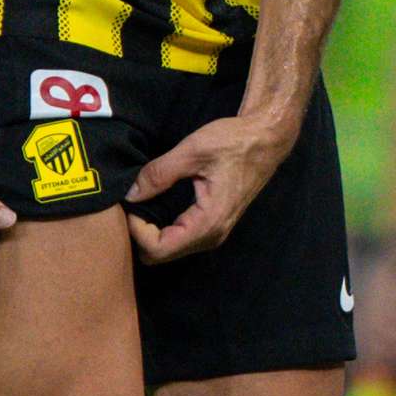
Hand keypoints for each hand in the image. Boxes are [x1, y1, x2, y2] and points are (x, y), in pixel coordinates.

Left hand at [126, 110, 299, 262]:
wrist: (266, 140)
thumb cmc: (234, 142)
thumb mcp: (193, 151)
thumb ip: (159, 174)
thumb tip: (130, 194)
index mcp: (208, 221)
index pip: (158, 249)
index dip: (136, 231)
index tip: (129, 205)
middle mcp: (212, 235)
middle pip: (161, 255)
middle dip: (139, 235)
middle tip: (131, 205)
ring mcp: (215, 233)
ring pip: (169, 250)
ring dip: (150, 233)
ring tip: (140, 205)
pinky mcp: (214, 226)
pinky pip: (180, 240)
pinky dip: (162, 230)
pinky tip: (155, 207)